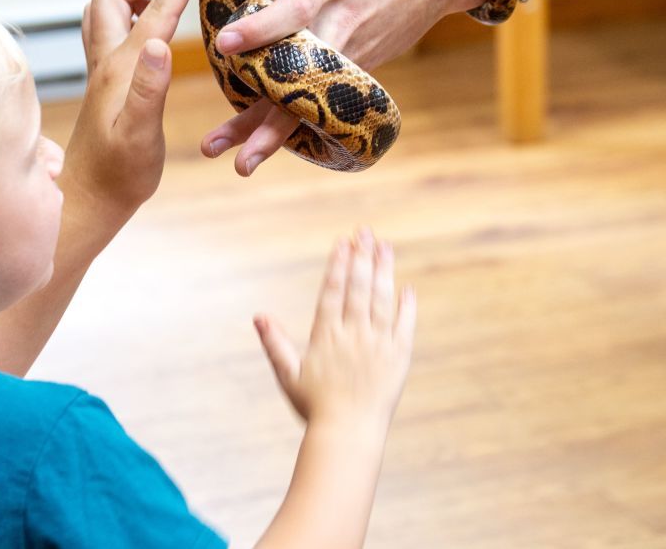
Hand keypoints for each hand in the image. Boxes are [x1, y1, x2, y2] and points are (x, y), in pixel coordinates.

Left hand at [61, 0, 206, 226]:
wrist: (89, 199)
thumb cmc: (120, 174)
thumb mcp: (140, 135)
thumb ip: (150, 88)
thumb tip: (159, 42)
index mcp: (121, 68)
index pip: (154, 11)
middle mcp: (105, 62)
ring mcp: (100, 71)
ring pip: (103, 9)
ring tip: (161, 5)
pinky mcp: (103, 84)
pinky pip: (108, 32)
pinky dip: (127, 17)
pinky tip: (147, 35)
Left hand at [193, 0, 485, 174]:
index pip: (292, 11)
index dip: (261, 28)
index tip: (225, 43)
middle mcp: (339, 28)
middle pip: (298, 82)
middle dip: (263, 120)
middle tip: (227, 152)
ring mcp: (351, 56)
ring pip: (306, 103)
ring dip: (272, 135)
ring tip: (241, 165)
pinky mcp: (357, 71)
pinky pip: (320, 100)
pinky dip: (293, 122)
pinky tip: (262, 144)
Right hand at [255, 228, 415, 435]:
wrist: (348, 434)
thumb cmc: (314, 406)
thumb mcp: (287, 374)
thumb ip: (274, 342)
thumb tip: (258, 316)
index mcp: (327, 336)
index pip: (333, 292)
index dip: (338, 266)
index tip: (342, 243)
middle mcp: (354, 334)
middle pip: (359, 288)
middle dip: (361, 257)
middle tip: (364, 232)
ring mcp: (378, 344)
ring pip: (383, 300)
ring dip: (384, 271)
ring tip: (385, 247)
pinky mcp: (398, 357)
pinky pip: (405, 326)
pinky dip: (407, 306)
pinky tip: (407, 288)